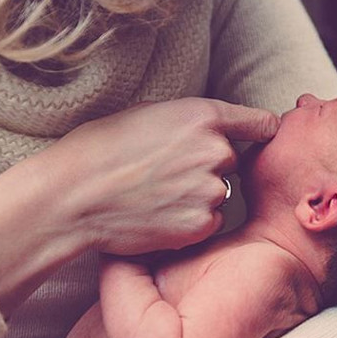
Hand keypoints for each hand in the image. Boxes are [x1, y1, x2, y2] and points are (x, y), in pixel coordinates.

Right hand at [34, 97, 278, 253]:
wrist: (74, 195)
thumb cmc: (101, 148)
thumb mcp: (148, 113)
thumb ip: (190, 120)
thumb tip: (211, 129)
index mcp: (203, 116)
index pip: (260, 122)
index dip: (261, 130)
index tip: (262, 135)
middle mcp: (215, 151)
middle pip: (231, 160)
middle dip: (209, 166)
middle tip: (167, 172)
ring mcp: (210, 190)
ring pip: (219, 193)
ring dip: (199, 196)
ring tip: (156, 194)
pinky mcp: (200, 224)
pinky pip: (210, 221)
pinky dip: (190, 221)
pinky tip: (158, 215)